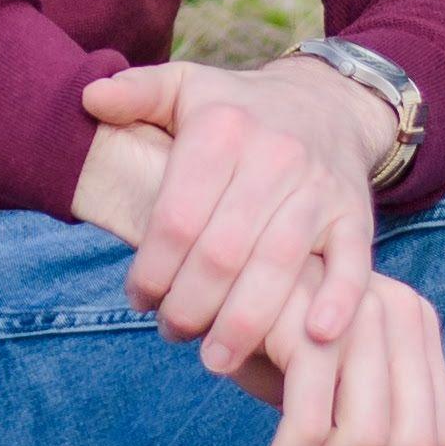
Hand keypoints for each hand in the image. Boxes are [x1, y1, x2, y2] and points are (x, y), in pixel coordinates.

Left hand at [73, 56, 379, 397]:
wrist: (328, 103)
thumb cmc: (239, 110)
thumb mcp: (185, 87)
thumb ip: (135, 93)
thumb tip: (88, 99)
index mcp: (222, 130)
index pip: (176, 218)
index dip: (152, 270)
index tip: (138, 299)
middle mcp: (274, 156)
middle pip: (223, 252)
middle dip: (190, 305)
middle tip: (172, 331)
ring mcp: (318, 188)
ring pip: (279, 265)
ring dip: (244, 322)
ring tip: (215, 358)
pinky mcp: (356, 214)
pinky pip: (352, 263)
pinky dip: (338, 301)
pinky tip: (313, 336)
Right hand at [250, 269, 444, 445]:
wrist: (210, 286)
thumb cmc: (272, 343)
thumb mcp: (324, 398)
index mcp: (417, 327)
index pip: (438, 437)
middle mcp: (399, 312)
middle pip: (408, 443)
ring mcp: (356, 313)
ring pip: (365, 437)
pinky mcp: (306, 326)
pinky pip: (308, 426)